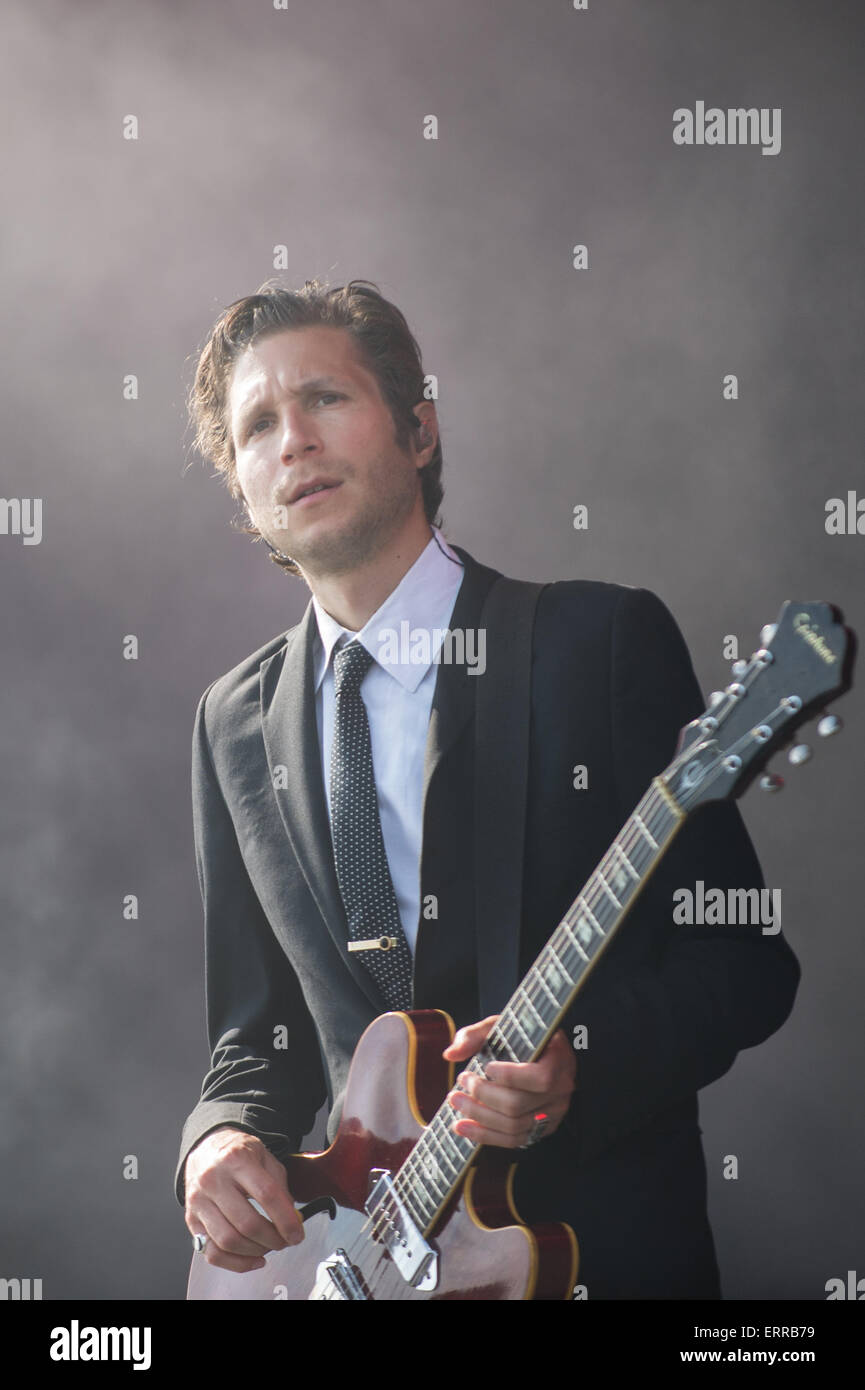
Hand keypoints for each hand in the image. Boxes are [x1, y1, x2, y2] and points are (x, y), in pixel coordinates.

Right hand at [184, 1127, 303, 1272]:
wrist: (205, 1148)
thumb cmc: (237, 1154)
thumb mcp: (264, 1157)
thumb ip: (279, 1186)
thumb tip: (292, 1220)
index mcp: (236, 1160)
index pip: (266, 1194)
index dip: (286, 1219)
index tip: (297, 1233)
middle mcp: (213, 1180)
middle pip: (247, 1222)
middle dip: (273, 1239)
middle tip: (285, 1241)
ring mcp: (199, 1202)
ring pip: (228, 1241)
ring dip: (255, 1251)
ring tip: (269, 1246)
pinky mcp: (191, 1220)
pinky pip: (212, 1253)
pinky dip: (235, 1263)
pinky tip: (252, 1258)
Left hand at [442, 1016, 576, 1148]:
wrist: (540, 1053)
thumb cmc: (521, 1038)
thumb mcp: (502, 1026)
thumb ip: (475, 1035)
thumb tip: (450, 1054)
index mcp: (559, 1059)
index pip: (540, 1077)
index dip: (510, 1076)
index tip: (486, 1067)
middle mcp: (561, 1090)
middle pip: (518, 1104)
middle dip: (482, 1095)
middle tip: (461, 1082)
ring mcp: (552, 1113)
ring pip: (513, 1126)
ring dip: (478, 1116)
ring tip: (456, 1102)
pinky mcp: (541, 1129)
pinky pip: (513, 1140)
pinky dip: (485, 1135)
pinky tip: (463, 1127)